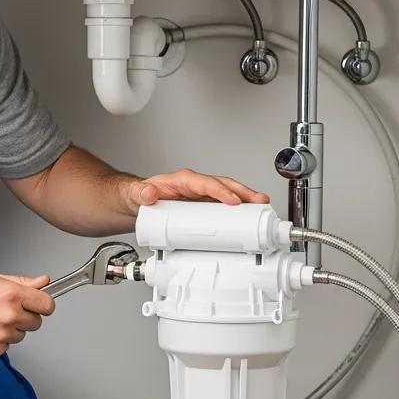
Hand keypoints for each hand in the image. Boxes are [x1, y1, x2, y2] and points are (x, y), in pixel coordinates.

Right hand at [0, 273, 54, 358]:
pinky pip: (7, 346)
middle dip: (26, 317)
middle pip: (36, 322)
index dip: (43, 304)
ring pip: (21, 336)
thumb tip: (43, 282)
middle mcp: (9, 316)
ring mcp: (2, 335)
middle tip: (7, 311)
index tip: (39, 305)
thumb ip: (22, 282)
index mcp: (11, 295)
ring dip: (11, 329)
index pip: (47, 305)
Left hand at [125, 168, 269, 210]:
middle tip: (259, 201)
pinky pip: (224, 206)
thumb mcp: (137, 193)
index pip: (205, 183)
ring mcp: (202, 196)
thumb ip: (141, 193)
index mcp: (183, 180)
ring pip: (228, 194)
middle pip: (223, 185)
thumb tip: (148, 193)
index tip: (232, 200)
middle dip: (242, 192)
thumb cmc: (140, 195)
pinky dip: (238, 211)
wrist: (138, 204)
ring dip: (246, 201)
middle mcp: (196, 186)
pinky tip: (249, 218)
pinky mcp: (204, 206)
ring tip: (262, 208)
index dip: (220, 191)